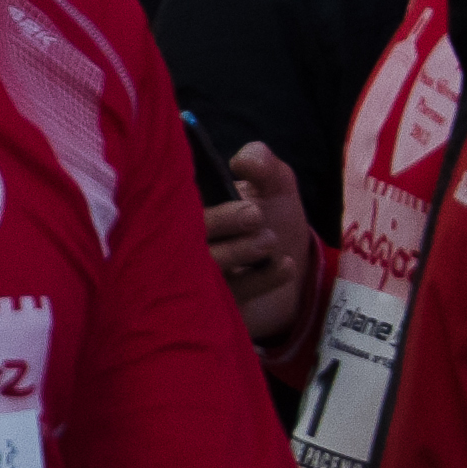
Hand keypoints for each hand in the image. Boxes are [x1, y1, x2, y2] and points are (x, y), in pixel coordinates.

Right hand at [201, 143, 315, 347]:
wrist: (296, 266)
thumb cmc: (273, 219)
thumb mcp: (272, 185)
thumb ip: (262, 164)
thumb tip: (242, 160)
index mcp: (190, 211)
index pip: (170, 202)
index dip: (187, 194)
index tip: (220, 186)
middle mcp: (185, 245)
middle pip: (184, 236)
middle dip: (220, 222)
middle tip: (255, 213)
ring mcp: (199, 279)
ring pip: (206, 268)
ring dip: (239, 252)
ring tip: (268, 239)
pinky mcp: (218, 307)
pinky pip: (233, 297)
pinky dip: (260, 281)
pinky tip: (284, 265)